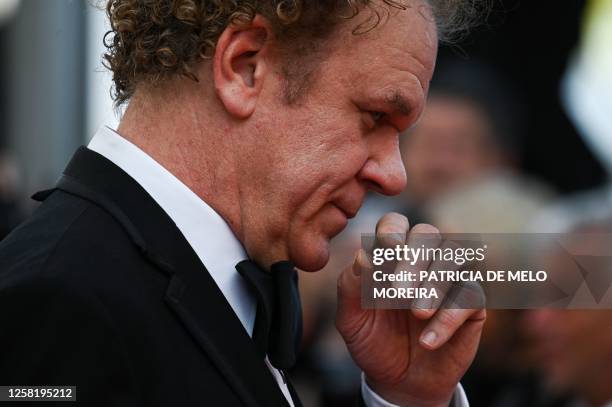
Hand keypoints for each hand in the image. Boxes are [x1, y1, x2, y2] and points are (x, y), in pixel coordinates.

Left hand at [336, 213, 485, 405]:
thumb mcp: (351, 320)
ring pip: (453, 256)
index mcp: (389, 256)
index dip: (392, 229)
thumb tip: (362, 255)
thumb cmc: (373, 341)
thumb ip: (351, 287)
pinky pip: (470, 296)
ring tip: (417, 313)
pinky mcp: (471, 304)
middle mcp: (421, 261)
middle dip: (413, 258)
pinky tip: (427, 342)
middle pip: (427, 233)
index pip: (394, 224)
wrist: (399, 381)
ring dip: (434, 282)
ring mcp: (448, 280)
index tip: (387, 247)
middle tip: (397, 292)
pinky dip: (448, 318)